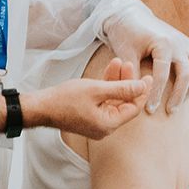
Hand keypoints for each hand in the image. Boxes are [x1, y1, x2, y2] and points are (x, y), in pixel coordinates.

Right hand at [27, 58, 152, 138]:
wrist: (41, 106)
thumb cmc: (65, 99)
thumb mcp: (96, 90)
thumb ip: (122, 88)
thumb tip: (142, 87)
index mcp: (109, 124)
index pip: (133, 108)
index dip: (141, 91)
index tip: (148, 76)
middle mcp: (105, 126)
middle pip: (124, 103)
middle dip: (128, 82)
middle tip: (131, 64)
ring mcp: (97, 122)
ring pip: (114, 99)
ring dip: (117, 81)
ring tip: (119, 62)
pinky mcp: (90, 115)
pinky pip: (104, 100)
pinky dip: (107, 87)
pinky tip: (109, 70)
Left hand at [102, 3, 188, 113]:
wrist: (130, 15)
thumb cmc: (125, 33)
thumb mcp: (124, 52)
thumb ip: (131, 73)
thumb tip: (135, 95)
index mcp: (162, 43)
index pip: (163, 74)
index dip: (157, 93)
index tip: (150, 109)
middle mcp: (178, 43)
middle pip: (185, 74)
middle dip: (178, 95)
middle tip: (170, 111)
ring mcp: (184, 42)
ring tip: (179, 103)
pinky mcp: (185, 43)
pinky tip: (188, 88)